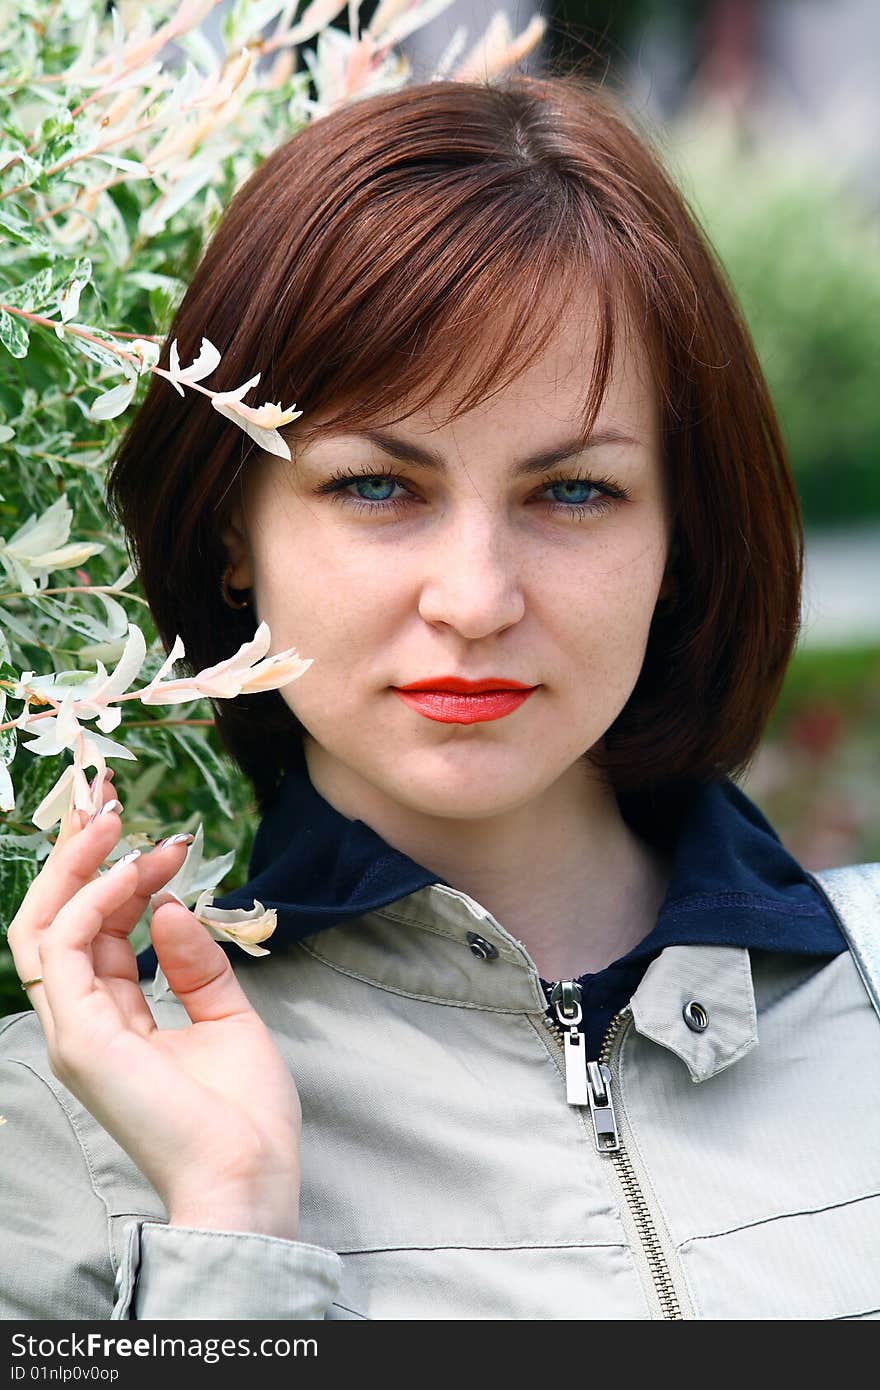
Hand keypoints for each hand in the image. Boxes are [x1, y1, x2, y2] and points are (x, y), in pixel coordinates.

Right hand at [6, 772, 301, 1239]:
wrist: (251, 1178)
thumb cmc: (243, 1114)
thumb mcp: (227, 1017)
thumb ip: (195, 963)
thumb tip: (168, 908)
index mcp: (111, 1022)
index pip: (91, 935)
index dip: (116, 880)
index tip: (164, 843)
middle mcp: (82, 1024)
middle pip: (52, 922)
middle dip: (76, 859)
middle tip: (110, 804)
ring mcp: (74, 1032)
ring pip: (40, 927)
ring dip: (79, 866)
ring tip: (120, 822)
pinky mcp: (81, 1037)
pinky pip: (64, 949)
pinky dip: (94, 900)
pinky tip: (136, 871)